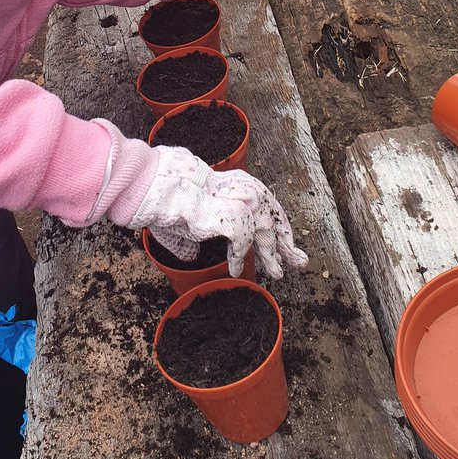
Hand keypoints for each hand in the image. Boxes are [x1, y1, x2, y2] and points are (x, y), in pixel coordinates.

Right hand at [125, 146, 308, 279]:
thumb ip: (196, 236)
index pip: (268, 206)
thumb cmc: (168, 200)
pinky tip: (232, 268)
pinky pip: (243, 245)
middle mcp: (247, 189)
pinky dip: (238, 258)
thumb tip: (191, 254)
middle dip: (286, 243)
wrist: (158, 188)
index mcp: (240, 184)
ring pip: (265, 234)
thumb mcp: (189, 219)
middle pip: (274, 219)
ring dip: (271, 256)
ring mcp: (243, 202)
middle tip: (298, 262)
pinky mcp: (236, 218)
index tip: (286, 244)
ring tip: (275, 274)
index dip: (277, 227)